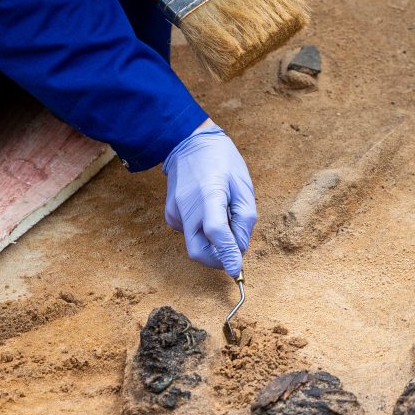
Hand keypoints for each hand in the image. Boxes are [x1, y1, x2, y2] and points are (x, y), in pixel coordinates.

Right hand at [163, 121, 256, 277]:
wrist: (187, 142)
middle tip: (233, 255)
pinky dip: (202, 231)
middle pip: (198, 251)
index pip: (216, 233)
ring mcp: (175, 212)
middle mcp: (187, 207)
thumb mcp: (243, 185)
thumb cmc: (221, 161)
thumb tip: (239, 247)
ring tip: (222, 216)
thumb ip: (244, 219)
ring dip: (212, 242)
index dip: (227, 255)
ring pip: (195, 243)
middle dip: (217, 260)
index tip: (235, 271)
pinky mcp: (170, 214)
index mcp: (208, 196)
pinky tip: (207, 210)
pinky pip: (190, 233)